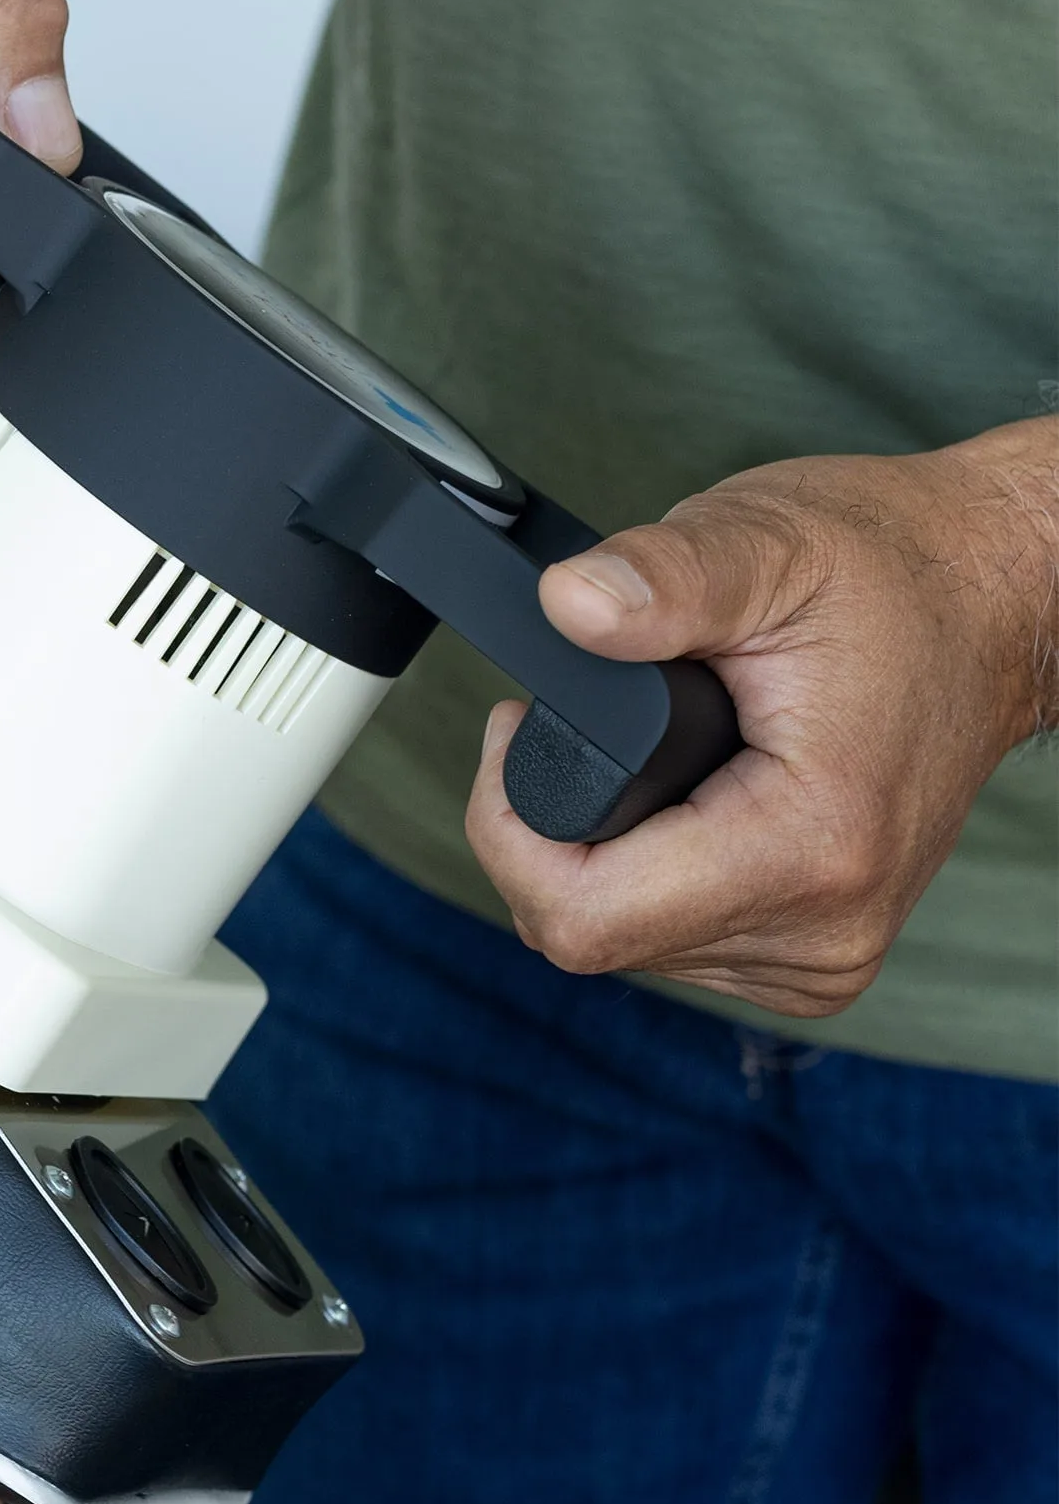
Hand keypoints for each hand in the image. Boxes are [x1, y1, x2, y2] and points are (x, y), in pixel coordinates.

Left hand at [467, 415, 1058, 1014]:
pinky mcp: (810, 960)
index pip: (582, 914)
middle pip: (589, 931)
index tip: (516, 731)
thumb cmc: (888, 569)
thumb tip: (567, 604)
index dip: (509, 828)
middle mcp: (823, 929)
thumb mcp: (767, 543)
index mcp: (809, 847)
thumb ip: (662, 580)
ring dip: (603, 854)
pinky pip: (669, 941)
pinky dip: (649, 874)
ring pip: (622, 940)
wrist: (995, 606)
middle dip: (552, 833)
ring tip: (657, 758)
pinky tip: (688, 802)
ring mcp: (821, 956)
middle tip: (582, 726)